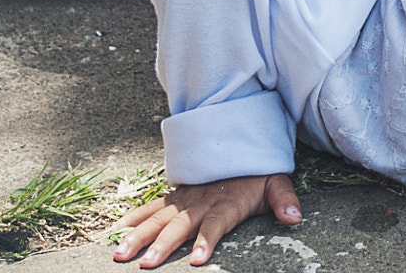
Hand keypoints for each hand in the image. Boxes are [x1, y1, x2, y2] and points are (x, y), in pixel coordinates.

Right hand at [112, 174, 300, 268]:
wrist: (238, 145)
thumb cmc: (257, 173)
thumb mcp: (276, 183)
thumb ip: (284, 199)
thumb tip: (294, 217)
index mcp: (226, 203)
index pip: (216, 224)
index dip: (206, 240)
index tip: (197, 260)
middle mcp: (201, 202)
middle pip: (179, 225)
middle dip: (161, 245)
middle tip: (144, 264)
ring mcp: (183, 199)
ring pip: (157, 218)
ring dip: (137, 234)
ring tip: (118, 253)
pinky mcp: (172, 197)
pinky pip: (148, 208)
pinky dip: (129, 219)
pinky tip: (110, 233)